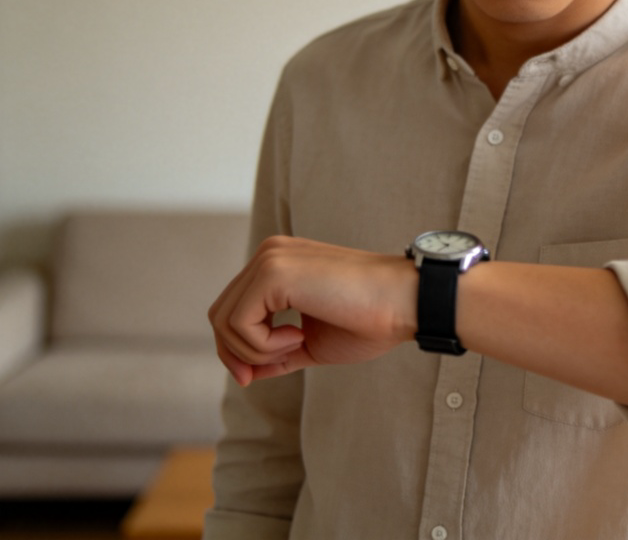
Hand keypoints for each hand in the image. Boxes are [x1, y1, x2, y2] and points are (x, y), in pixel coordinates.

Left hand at [208, 236, 416, 386]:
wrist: (402, 302)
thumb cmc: (369, 320)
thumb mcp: (312, 342)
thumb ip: (277, 352)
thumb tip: (245, 374)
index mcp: (280, 263)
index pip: (232, 309)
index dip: (236, 350)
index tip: (253, 377)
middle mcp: (270, 254)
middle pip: (219, 314)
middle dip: (236, 354)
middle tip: (270, 368)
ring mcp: (270, 259)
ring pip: (224, 321)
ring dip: (255, 351)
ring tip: (298, 345)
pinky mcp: (273, 272)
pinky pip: (239, 324)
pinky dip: (263, 346)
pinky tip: (301, 336)